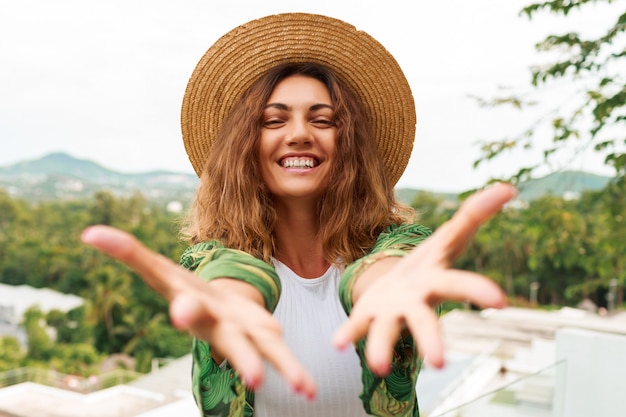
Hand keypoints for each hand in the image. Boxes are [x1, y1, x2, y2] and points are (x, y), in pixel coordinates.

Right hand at [81, 225, 315, 398]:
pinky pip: (279, 352)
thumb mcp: (159, 271)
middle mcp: (219, 326)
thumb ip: (128, 253)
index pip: (187, 308)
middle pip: (233, 341)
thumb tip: (87, 232)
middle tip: (256, 378)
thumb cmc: (183, 291)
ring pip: (263, 350)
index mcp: (195, 308)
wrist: (208, 307)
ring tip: (302, 387)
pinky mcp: (262, 334)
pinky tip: (309, 390)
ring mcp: (243, 333)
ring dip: (283, 367)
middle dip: (241, 356)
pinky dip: (295, 372)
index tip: (182, 314)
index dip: (185, 310)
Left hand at [333, 183, 516, 373]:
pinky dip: (348, 333)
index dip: (478, 291)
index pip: (459, 284)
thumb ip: (475, 214)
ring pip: (387, 330)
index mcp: (435, 281)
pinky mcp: (367, 315)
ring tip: (378, 366)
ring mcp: (390, 312)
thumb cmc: (429, 265)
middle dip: (431, 339)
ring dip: (381, 347)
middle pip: (424, 320)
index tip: (500, 302)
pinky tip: (337, 343)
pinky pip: (357, 325)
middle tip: (440, 363)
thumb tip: (509, 186)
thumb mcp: (449, 238)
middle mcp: (415, 303)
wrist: (398, 286)